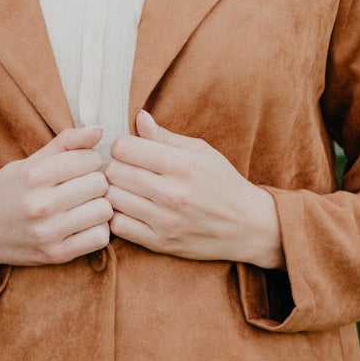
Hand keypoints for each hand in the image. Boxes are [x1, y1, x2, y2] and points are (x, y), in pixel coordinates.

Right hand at [0, 125, 111, 267]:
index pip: (91, 159)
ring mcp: (48, 232)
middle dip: (96, 182)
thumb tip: (100, 130)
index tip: (80, 167)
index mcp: (34, 175)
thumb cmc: (8, 192)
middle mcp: (40, 204)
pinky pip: (100, 238)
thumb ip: (65, 143)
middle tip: (82, 187)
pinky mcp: (55, 254)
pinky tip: (83, 225)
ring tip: (84, 206)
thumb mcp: (29, 162)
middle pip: (100, 184)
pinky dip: (97, 230)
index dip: (90, 160)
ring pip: (104, 211)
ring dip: (99, 206)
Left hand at [105, 110, 283, 267]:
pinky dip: (116, 216)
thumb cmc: (224, 183)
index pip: (124, 148)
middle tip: (126, 169)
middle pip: (114, 172)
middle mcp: (172, 194)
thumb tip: (139, 117)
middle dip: (115, 167)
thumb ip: (166, 137)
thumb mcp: (202, 152)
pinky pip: (118, 227)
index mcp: (182, 165)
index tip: (131, 150)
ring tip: (126, 189)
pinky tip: (129, 210)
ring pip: (111, 199)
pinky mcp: (160, 243)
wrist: (248, 226)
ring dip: (114, 191)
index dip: (122, 145)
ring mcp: (165, 221)